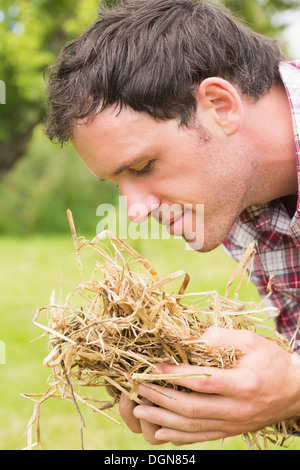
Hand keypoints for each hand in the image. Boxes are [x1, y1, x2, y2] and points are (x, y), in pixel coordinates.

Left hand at [119, 327, 299, 444]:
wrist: (294, 390)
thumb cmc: (271, 361)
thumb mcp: (250, 341)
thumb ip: (220, 339)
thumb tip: (191, 340)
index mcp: (243, 384)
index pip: (201, 381)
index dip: (174, 374)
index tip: (154, 366)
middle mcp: (237, 409)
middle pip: (192, 408)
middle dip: (161, 398)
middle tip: (140, 388)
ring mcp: (233, 424)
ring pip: (192, 426)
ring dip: (163, 419)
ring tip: (141, 410)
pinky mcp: (231, 430)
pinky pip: (200, 437)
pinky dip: (178, 436)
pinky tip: (160, 432)